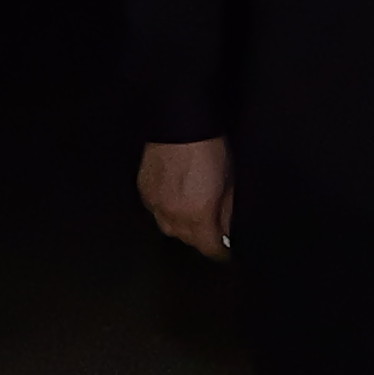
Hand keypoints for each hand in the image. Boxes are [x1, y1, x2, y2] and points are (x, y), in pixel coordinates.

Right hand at [138, 138, 235, 258]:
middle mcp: (172, 214)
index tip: (227, 249)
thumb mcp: (229, 183)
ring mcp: (155, 204)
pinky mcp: (144, 191)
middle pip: (189, 240)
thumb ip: (228, 212)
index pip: (209, 248)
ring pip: (169, 228)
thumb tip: (228, 230)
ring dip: (184, 225)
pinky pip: (156, 211)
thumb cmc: (208, 147)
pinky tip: (178, 198)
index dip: (221, 251)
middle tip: (214, 227)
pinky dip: (168, 210)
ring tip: (195, 211)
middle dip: (202, 237)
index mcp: (197, 215)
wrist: (179, 124)